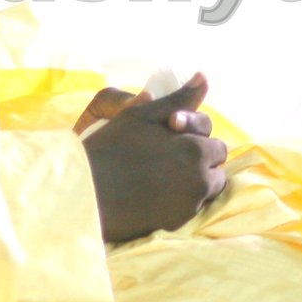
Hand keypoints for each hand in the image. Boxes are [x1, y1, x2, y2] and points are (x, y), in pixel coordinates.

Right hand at [84, 75, 228, 242]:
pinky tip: (156, 195)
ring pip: (206, 191)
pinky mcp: (175, 224)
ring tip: (165, 177)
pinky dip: (180, 202)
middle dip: (201, 163)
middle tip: (171, 160)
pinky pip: (190, 211)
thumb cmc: (111, 146)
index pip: (216, 146)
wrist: (84, 190)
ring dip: (194, 183)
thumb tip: (204, 77)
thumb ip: (179, 98)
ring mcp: (189, 206)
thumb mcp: (143, 115)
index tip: (174, 141)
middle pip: (216, 170)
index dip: (197, 142)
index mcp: (196, 149)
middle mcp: (200, 180)